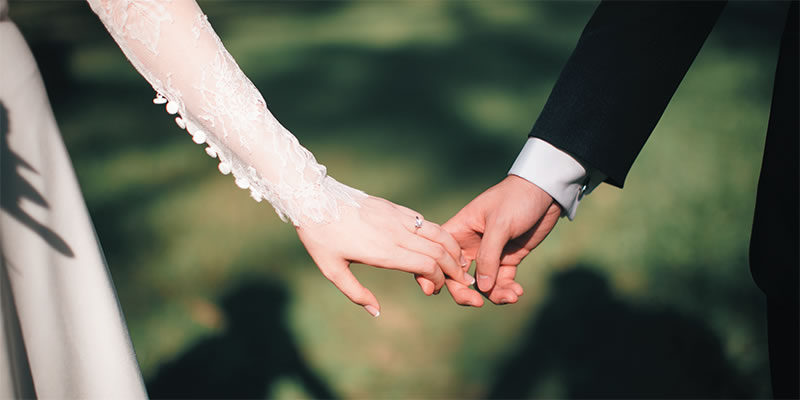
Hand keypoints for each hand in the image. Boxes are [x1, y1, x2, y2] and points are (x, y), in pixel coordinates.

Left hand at [296, 195, 473, 315]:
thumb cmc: (320, 237)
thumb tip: (376, 312)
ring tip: (460, 262)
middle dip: (454, 268)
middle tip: (461, 281)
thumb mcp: (332, 270)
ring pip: (437, 232)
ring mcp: (397, 217)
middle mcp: (396, 233)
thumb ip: (356, 293)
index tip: (433, 289)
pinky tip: (441, 244)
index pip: (426, 265)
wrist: (313, 199)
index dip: (438, 279)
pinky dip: (439, 234)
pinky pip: (424, 221)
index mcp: (383, 251)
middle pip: (439, 250)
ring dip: (453, 249)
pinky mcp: (394, 208)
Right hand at [442, 175, 560, 305]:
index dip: (436, 274)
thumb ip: (488, 256)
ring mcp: (490, 253)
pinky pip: (502, 281)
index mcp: (459, 230)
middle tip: (477, 303)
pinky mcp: (508, 258)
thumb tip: (481, 288)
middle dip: (465, 293)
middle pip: (457, 276)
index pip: (440, 256)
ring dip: (493, 294)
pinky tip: (517, 292)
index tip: (439, 290)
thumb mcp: (500, 224)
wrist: (546, 191)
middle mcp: (470, 245)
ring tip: (511, 296)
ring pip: (482, 284)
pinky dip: (507, 289)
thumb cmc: (516, 199)